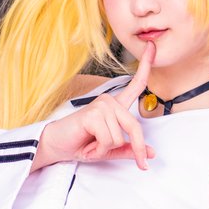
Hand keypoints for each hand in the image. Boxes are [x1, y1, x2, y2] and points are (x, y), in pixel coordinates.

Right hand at [33, 41, 157, 170]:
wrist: (56, 146)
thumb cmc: (80, 143)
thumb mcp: (110, 149)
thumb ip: (129, 148)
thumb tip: (150, 153)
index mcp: (116, 105)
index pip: (136, 84)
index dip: (146, 66)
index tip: (152, 46)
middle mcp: (109, 101)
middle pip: (134, 127)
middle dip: (135, 148)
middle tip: (134, 162)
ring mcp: (101, 105)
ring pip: (119, 137)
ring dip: (105, 149)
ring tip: (92, 144)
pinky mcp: (93, 113)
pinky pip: (108, 140)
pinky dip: (99, 149)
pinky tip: (88, 144)